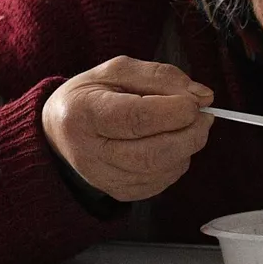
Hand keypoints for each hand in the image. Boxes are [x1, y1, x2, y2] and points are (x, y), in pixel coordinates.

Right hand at [42, 57, 214, 201]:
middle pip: (152, 153)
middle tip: (203, 116)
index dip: (174, 111)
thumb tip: (202, 96)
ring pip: (161, 170)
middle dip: (190, 133)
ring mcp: (103, 178)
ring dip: (187, 148)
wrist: (60, 130)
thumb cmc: (90, 95)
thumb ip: (161, 77)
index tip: (195, 101)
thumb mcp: (117, 70)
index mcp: (83, 114)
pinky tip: (172, 145)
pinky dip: (177, 162)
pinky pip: (161, 182)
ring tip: (188, 127)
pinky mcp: (119, 192)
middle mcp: (89, 153)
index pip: (136, 118)